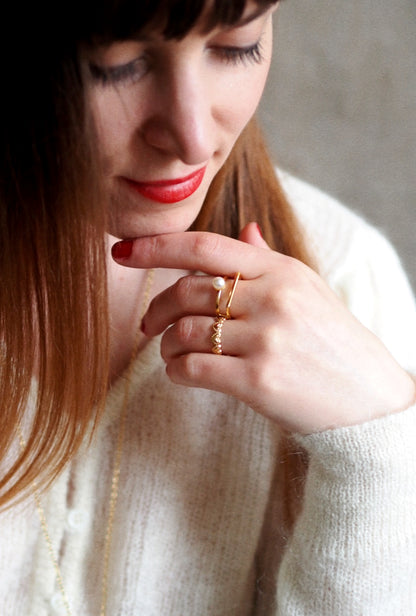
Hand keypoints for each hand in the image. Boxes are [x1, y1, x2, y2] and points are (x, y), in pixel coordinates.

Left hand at [112, 223, 414, 432]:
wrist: (371, 402)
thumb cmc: (335, 345)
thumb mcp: (309, 292)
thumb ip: (270, 261)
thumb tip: (244, 231)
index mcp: (282, 271)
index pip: (206, 247)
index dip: (157, 246)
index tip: (123, 250)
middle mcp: (273, 298)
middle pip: (187, 290)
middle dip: (156, 308)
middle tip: (149, 324)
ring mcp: (267, 338)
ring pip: (184, 331)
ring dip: (165, 344)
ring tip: (170, 353)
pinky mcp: (259, 380)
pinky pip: (193, 368)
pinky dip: (175, 371)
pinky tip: (181, 374)